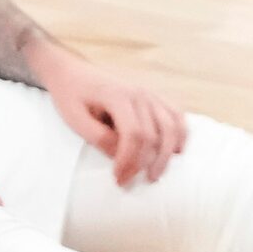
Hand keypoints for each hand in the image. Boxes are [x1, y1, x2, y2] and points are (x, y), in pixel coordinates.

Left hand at [36, 46, 189, 186]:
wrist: (73, 71)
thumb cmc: (71, 95)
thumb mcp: (74, 119)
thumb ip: (98, 137)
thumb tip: (120, 155)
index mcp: (118, 95)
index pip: (134, 134)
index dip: (129, 160)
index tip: (117, 178)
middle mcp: (140, 92)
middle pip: (154, 134)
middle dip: (143, 163)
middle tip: (128, 181)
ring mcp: (151, 92)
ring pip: (172, 126)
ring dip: (166, 154)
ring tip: (154, 174)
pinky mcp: (155, 95)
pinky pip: (177, 115)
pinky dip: (181, 134)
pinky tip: (175, 151)